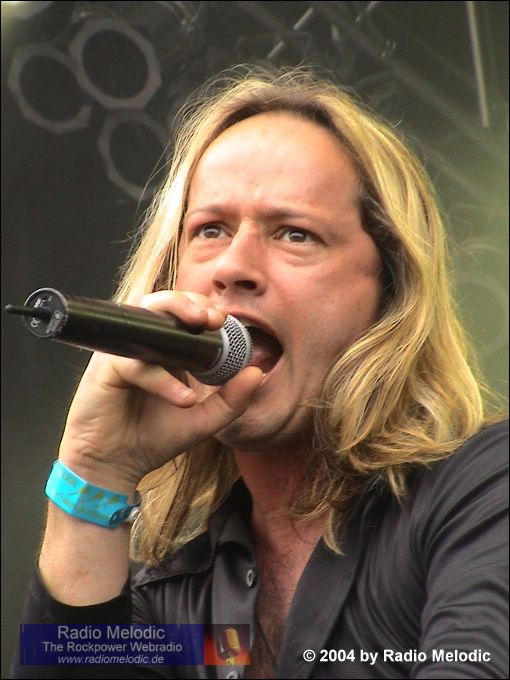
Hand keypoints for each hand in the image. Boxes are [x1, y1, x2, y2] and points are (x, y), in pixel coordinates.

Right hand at [57, 291, 262, 492]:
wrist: (115, 465)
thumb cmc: (153, 438)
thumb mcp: (203, 420)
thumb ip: (231, 400)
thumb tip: (257, 372)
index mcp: (165, 352)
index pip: (184, 316)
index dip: (204, 310)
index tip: (226, 321)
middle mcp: (143, 347)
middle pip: (162, 306)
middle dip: (190, 303)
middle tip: (214, 317)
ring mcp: (123, 354)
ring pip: (144, 318)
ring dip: (173, 313)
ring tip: (201, 325)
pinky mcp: (106, 370)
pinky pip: (136, 365)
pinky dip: (163, 380)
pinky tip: (184, 399)